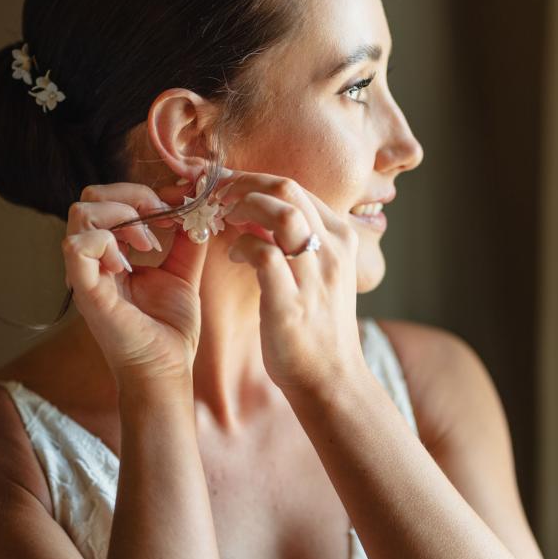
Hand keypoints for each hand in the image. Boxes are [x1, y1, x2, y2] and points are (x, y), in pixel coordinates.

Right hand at [61, 181, 207, 387]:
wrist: (166, 368)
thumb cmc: (169, 329)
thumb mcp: (184, 272)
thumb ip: (188, 240)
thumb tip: (198, 208)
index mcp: (112, 252)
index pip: (109, 200)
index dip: (142, 193)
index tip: (178, 206)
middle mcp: (93, 259)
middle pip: (91, 198)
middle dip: (132, 196)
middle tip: (162, 219)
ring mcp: (87, 273)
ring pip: (82, 212)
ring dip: (123, 216)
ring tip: (151, 243)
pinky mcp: (87, 291)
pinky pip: (77, 247)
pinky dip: (107, 243)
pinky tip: (130, 264)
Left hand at [217, 171, 364, 392]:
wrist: (331, 378)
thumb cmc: (318, 326)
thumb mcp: (320, 273)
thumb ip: (297, 242)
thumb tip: (258, 215)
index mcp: (340, 238)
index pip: (296, 188)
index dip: (255, 180)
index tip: (228, 185)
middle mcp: (332, 250)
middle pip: (287, 188)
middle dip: (243, 183)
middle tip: (217, 195)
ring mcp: (314, 276)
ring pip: (280, 212)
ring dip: (243, 206)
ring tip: (224, 217)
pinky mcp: (291, 302)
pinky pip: (264, 254)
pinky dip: (243, 245)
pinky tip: (234, 254)